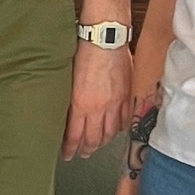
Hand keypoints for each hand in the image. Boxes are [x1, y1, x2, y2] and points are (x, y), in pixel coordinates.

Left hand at [63, 41, 129, 159]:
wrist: (105, 40)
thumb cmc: (83, 53)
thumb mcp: (69, 80)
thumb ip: (72, 100)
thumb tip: (69, 113)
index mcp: (81, 105)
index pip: (75, 136)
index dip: (70, 149)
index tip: (67, 155)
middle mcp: (99, 108)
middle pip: (93, 139)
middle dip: (86, 149)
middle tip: (82, 154)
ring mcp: (115, 104)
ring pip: (110, 133)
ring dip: (102, 143)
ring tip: (97, 147)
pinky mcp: (127, 97)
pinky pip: (124, 120)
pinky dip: (118, 129)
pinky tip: (115, 131)